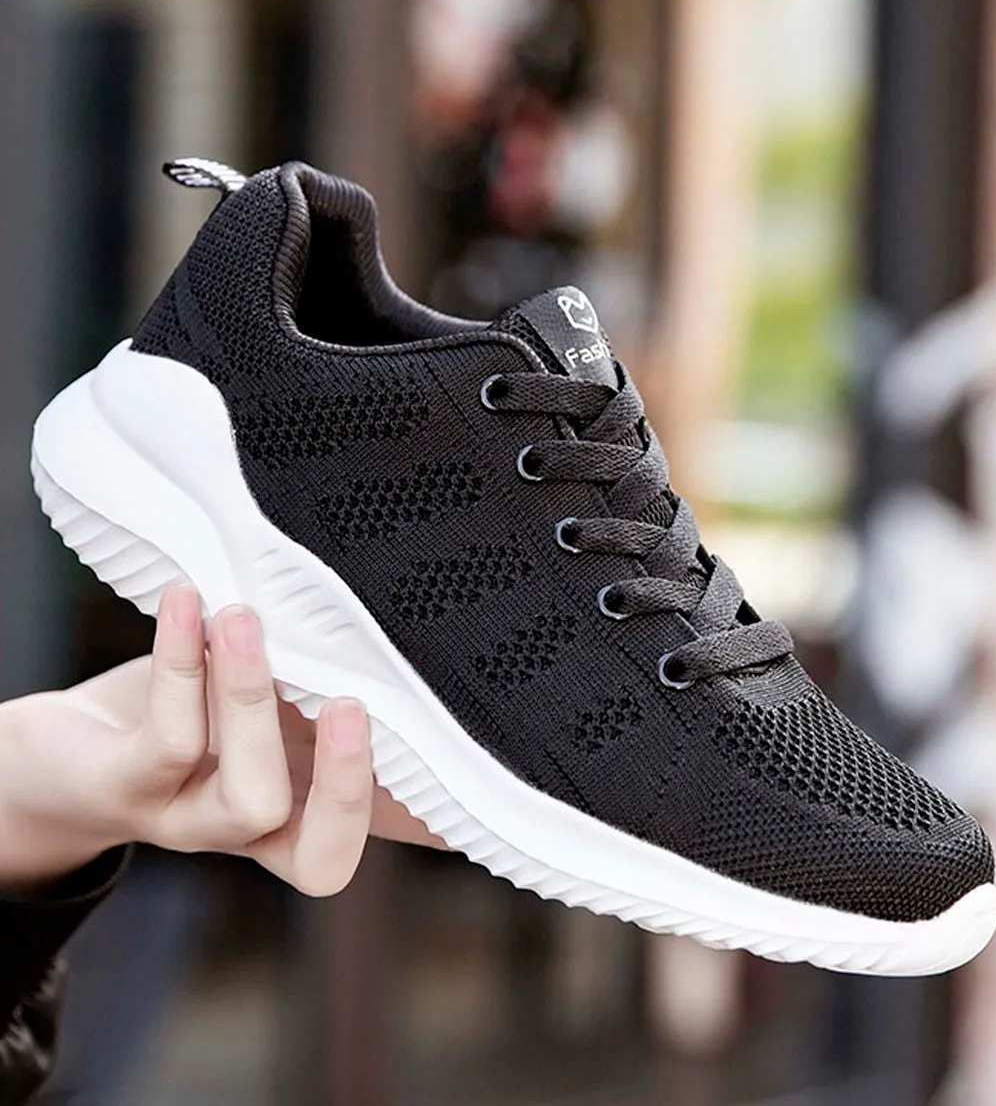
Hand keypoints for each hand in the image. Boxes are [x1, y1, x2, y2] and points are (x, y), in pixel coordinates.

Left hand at [0, 585, 438, 892]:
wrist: (60, 750)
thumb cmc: (186, 715)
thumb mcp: (264, 702)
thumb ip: (319, 687)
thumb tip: (397, 641)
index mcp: (294, 814)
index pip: (367, 837)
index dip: (423, 835)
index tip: (472, 795)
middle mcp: (248, 834)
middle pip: (317, 856)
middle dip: (349, 785)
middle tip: (357, 704)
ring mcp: (185, 820)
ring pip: (247, 799)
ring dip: (253, 701)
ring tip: (247, 620)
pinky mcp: (121, 790)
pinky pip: (167, 739)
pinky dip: (183, 664)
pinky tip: (188, 601)